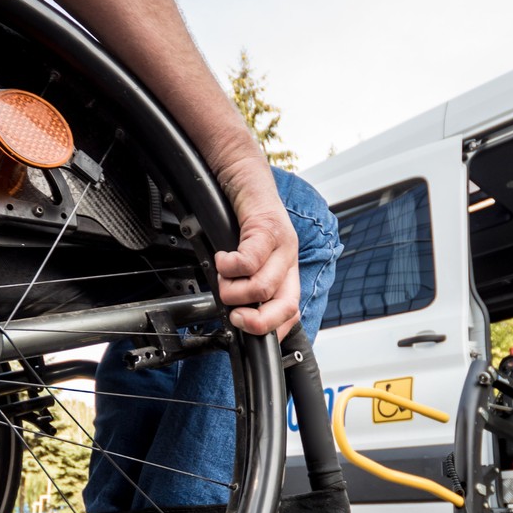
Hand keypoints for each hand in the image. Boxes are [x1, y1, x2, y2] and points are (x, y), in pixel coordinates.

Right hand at [213, 156, 299, 338]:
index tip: (249, 335)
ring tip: (222, 278)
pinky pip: (250, 260)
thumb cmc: (243, 219)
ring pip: (263, 288)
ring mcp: (283, 245)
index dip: (272, 331)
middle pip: (286, 307)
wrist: (243, 177)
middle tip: (234, 316)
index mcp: (286, 271)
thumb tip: (233, 311)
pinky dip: (230, 267)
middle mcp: (289, 260)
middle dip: (256, 321)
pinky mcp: (267, 227)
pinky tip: (221, 260)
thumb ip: (247, 283)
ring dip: (234, 291)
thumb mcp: (249, 257)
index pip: (291, 313)